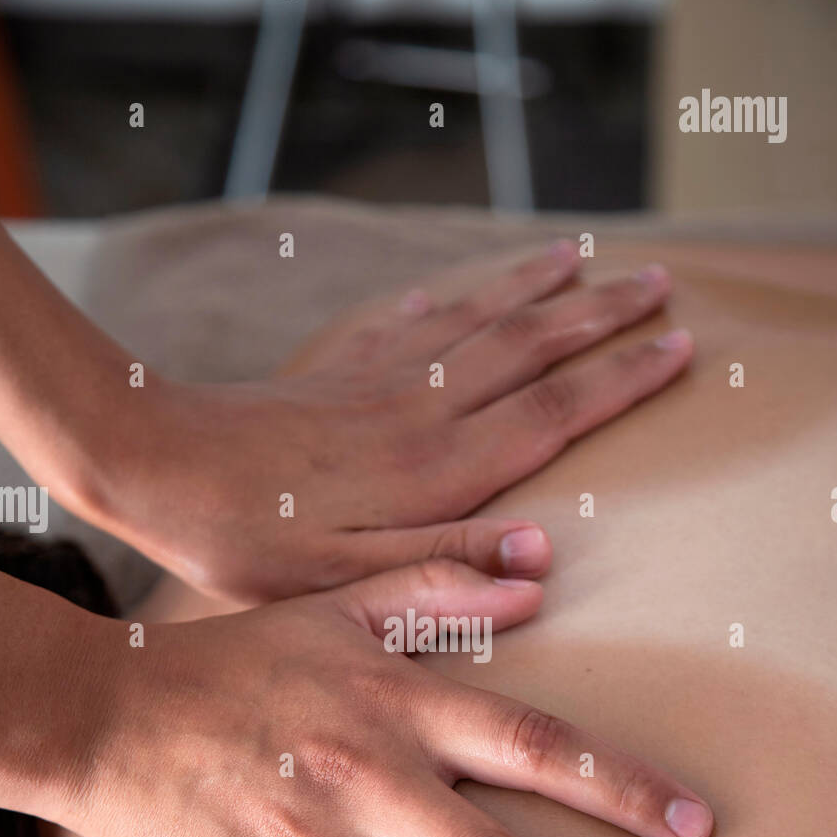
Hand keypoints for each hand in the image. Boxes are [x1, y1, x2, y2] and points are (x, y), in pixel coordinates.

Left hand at [103, 245, 690, 602]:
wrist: (156, 466)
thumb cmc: (253, 540)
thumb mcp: (350, 579)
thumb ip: (447, 568)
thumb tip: (545, 559)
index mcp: (437, 469)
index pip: (553, 410)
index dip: (622, 379)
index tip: (680, 345)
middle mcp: (420, 411)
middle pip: (530, 348)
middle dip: (601, 315)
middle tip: (661, 282)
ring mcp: (377, 383)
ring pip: (475, 320)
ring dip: (534, 288)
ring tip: (579, 257)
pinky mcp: (333, 374)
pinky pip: (400, 322)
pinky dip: (438, 300)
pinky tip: (445, 288)